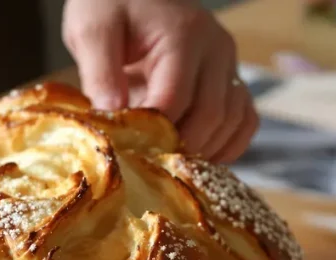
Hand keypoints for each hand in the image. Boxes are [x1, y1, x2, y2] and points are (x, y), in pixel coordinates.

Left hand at [62, 0, 257, 162]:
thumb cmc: (110, 7)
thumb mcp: (91, 31)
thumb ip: (99, 72)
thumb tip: (111, 116)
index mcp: (184, 36)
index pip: (175, 99)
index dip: (151, 134)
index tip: (124, 151)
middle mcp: (216, 50)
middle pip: (210, 116)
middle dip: (177, 148)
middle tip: (143, 167)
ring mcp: (228, 64)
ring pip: (233, 121)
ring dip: (203, 151)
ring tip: (165, 166)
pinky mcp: (229, 79)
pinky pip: (244, 120)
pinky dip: (226, 145)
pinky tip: (194, 158)